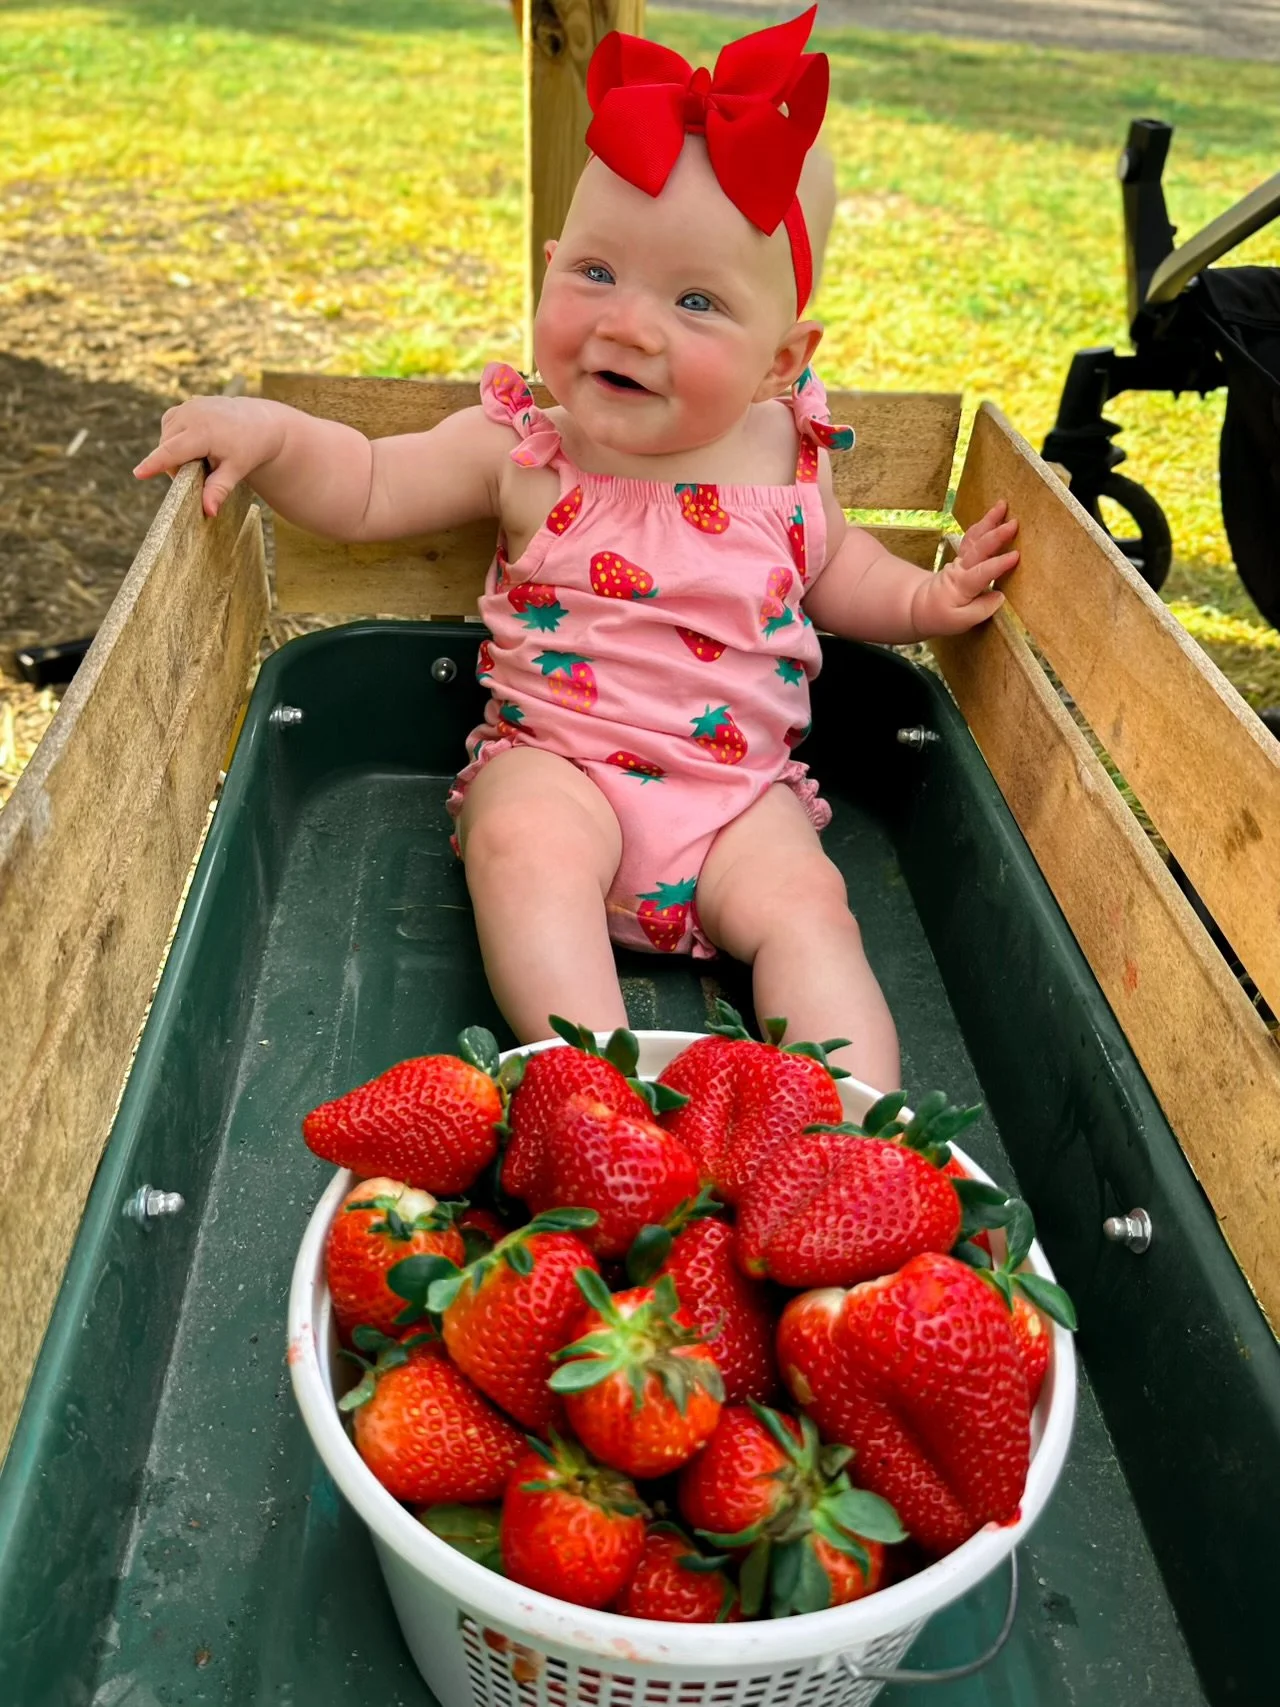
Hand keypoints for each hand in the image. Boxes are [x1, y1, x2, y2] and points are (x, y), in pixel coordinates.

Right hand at [133, 395, 286, 516]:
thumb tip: (209, 512)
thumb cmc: (249, 448)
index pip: (172, 451)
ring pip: (166, 437)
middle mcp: (192, 414)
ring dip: (176, 452)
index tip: (139, 474)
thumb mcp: (236, 470)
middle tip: (200, 472)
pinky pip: (171, 426)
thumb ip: (218, 489)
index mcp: (204, 432)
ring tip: (201, 457)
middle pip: (167, 448)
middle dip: (176, 465)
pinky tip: (196, 443)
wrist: (260, 423)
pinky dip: (177, 438)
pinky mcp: (185, 404)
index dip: (154, 464)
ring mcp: (187, 406)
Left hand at [912, 501, 1019, 637]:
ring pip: (975, 537)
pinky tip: (995, 514)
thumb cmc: (941, 615)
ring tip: (1002, 505)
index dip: (999, 564)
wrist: (921, 606)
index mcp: (961, 585)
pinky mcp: (963, 557)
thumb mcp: (960, 622)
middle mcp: (961, 568)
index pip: (982, 572)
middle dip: (996, 535)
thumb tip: (1000, 596)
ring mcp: (961, 560)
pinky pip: (973, 538)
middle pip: (979, 549)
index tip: (1016, 556)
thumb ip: (981, 609)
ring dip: (989, 520)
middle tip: (1014, 523)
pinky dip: (983, 524)